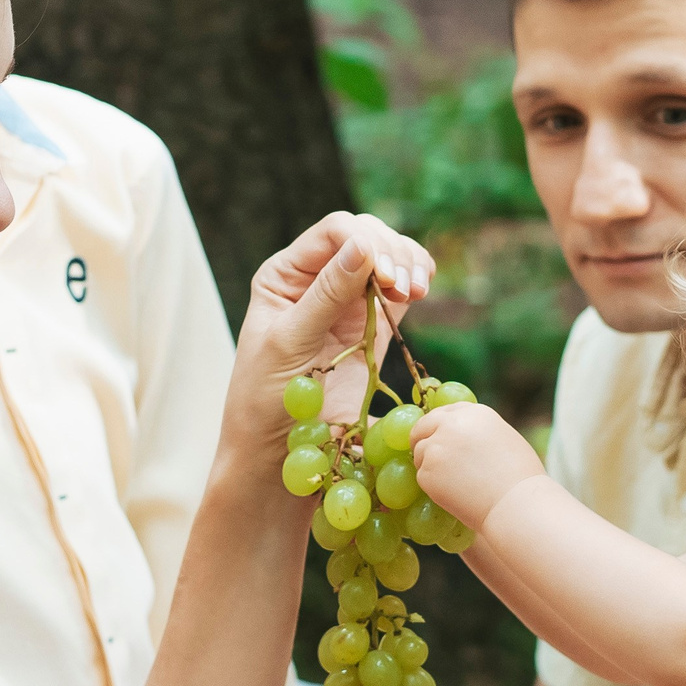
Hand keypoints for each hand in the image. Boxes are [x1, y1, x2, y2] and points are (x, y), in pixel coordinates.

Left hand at [229, 214, 430, 464]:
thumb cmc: (265, 400)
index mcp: (285, 274)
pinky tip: (420, 290)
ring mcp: (346, 302)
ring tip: (416, 290)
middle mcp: (316, 279)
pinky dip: (415, 281)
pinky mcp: (372, 327)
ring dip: (409, 264)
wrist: (278, 453)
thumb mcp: (289, 343)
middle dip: (391, 252)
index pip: (333, 232)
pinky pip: (399, 290)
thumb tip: (363, 244)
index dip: (364, 242)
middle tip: (405, 287)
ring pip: (388, 258)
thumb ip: (326, 295)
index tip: (385, 274)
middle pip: (365, 237)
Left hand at [408, 402, 545, 530]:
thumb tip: (463, 437)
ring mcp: (436, 447)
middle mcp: (451, 424)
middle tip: (423, 452)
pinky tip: (455, 493)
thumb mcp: (504, 439)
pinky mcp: (427, 471)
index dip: (441, 424)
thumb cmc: (520, 478)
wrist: (515, 504)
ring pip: (420, 453)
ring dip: (429, 464)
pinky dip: (432, 485)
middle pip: (424, 425)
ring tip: (455, 482)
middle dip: (421, 437)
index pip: (447, 411)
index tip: (439, 433)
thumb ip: (479, 432)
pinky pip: (422, 476)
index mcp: (474, 413)